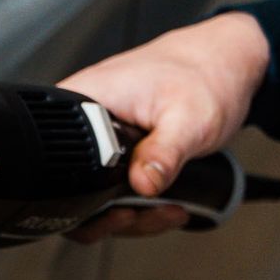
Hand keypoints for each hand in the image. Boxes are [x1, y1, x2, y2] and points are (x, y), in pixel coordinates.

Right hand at [59, 12, 269, 240]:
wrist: (225, 63)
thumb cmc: (206, 75)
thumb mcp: (190, 118)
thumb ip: (165, 152)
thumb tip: (142, 184)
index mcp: (82, 101)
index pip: (54, 162)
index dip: (83, 199)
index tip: (122, 209)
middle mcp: (80, 121)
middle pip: (72, 189)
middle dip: (112, 216)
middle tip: (146, 213)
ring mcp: (95, 138)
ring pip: (93, 195)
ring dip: (130, 215)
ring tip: (165, 208)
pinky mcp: (111, 150)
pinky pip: (110, 187)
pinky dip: (136, 203)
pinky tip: (161, 201)